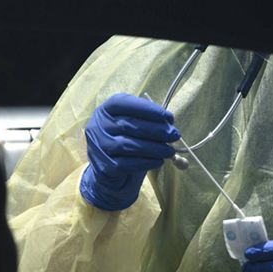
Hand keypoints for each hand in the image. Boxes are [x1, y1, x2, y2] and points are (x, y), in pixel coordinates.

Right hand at [80, 93, 179, 210]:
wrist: (108, 167)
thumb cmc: (124, 139)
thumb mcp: (132, 124)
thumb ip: (147, 119)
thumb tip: (169, 122)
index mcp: (105, 110)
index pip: (124, 104)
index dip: (148, 109)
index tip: (169, 117)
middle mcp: (97, 126)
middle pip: (128, 125)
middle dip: (156, 130)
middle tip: (174, 135)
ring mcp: (99, 147)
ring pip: (128, 145)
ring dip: (153, 148)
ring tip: (170, 151)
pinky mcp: (104, 166)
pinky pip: (126, 164)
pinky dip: (146, 162)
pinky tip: (159, 161)